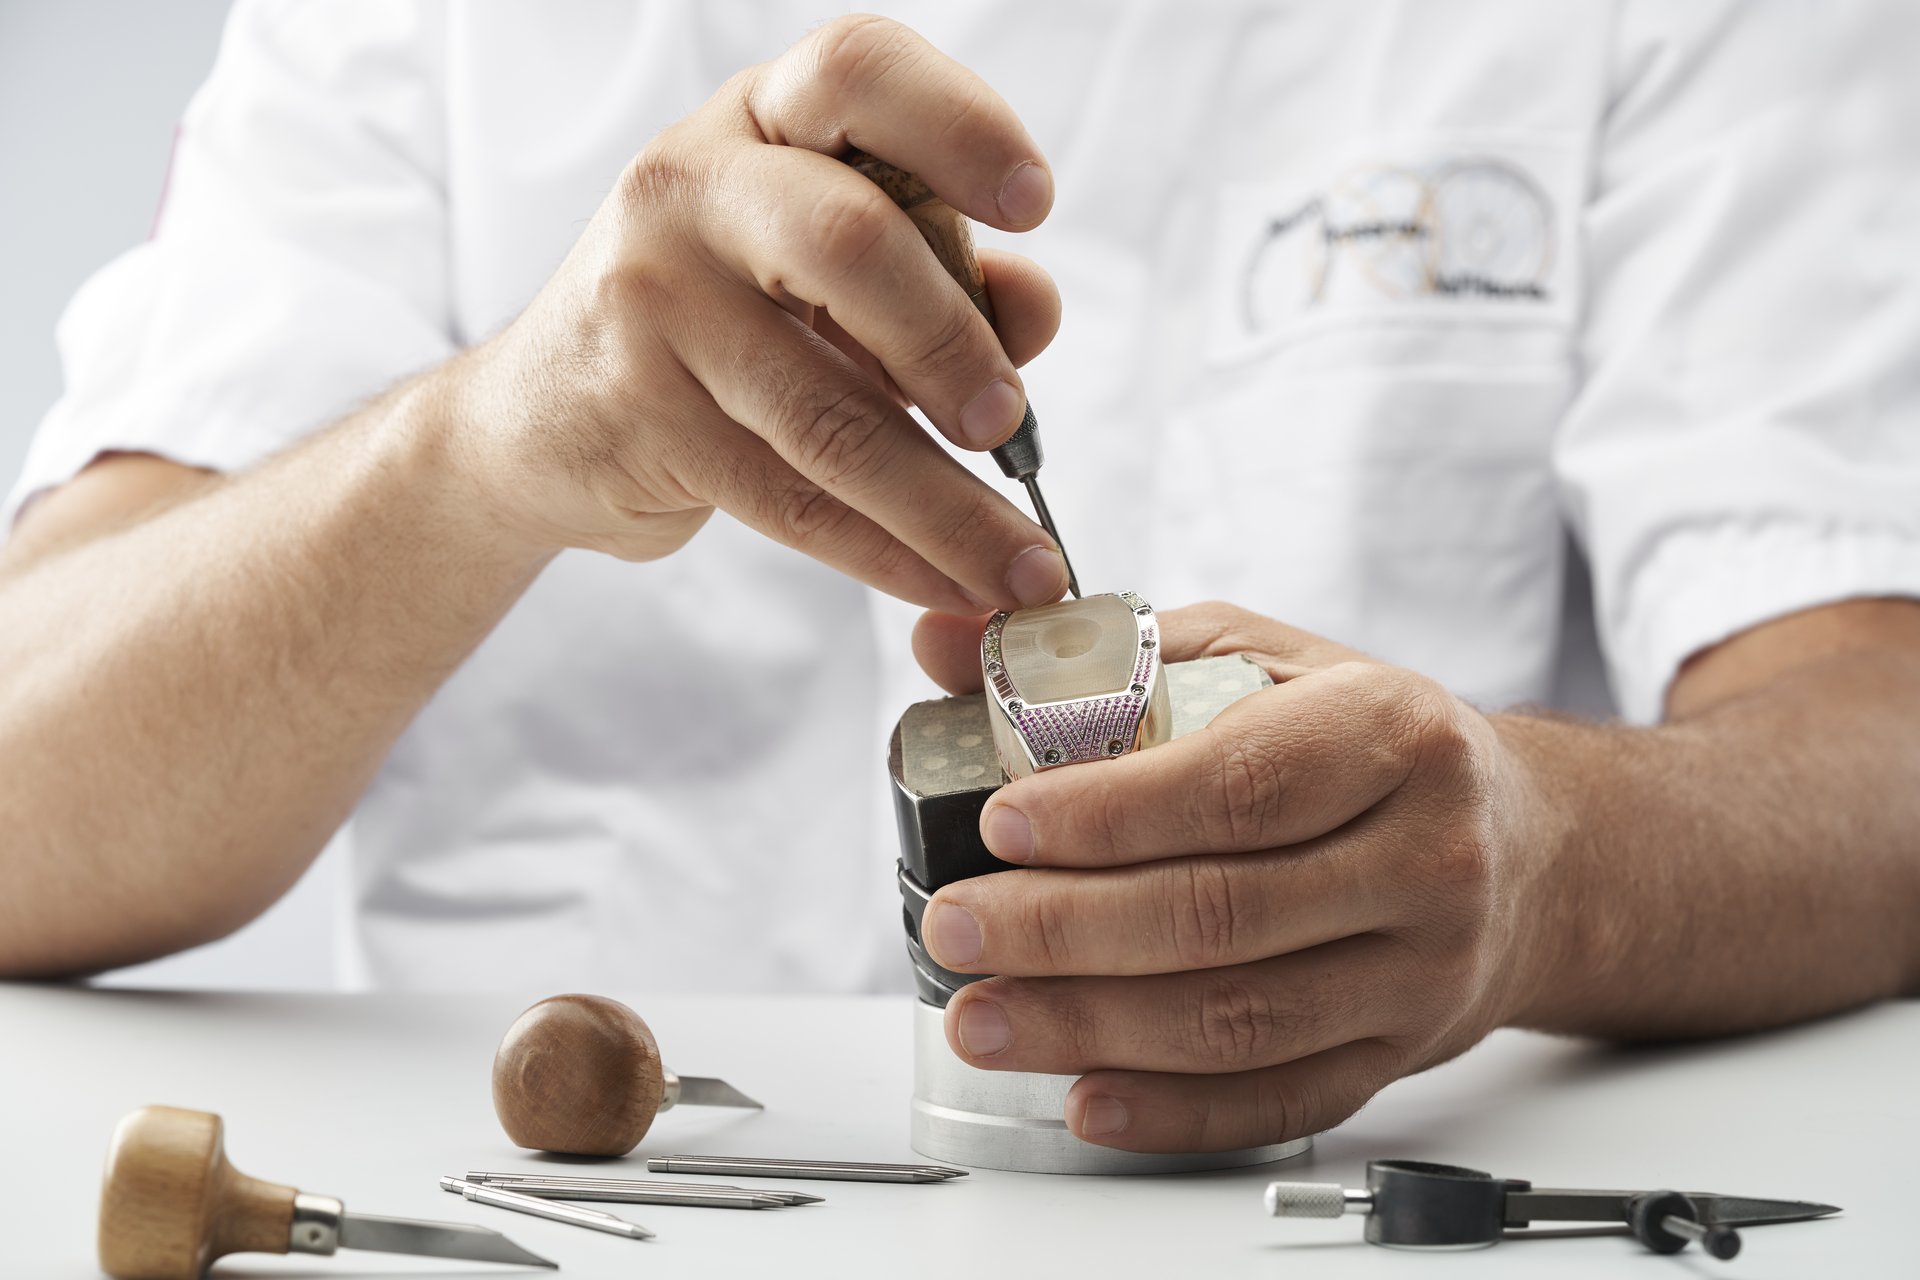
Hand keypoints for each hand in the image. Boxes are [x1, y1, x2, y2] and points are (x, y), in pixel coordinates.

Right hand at [447, 16, 1067, 610]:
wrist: (541, 415)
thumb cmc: (721, 320)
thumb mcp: (830, 269)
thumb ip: (943, 270)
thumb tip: (1034, 308)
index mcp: (759, 120)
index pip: (858, 73)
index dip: (959, 128)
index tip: (1034, 205)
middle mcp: (691, 188)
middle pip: (849, 242)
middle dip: (951, 344)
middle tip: (1007, 421)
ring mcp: (651, 301)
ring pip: (825, 411)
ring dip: (944, 505)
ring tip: (1021, 567)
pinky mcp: (638, 416)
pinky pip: (790, 497)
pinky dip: (885, 553)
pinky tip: (946, 580)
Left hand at [909, 602, 1555, 1151]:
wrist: (1520, 846)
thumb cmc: (1363, 742)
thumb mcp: (1258, 657)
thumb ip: (1106, 651)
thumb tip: (947, 645)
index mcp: (1390, 733)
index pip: (1238, 786)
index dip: (1108, 815)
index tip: (1000, 825)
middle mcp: (1425, 854)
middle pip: (1223, 912)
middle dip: (1065, 930)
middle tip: (958, 927)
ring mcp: (1420, 969)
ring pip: (1240, 1020)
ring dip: (1091, 1028)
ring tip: (983, 1017)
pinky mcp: (1398, 1053)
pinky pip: (1278, 1100)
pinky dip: (1173, 1110)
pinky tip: (1086, 1096)